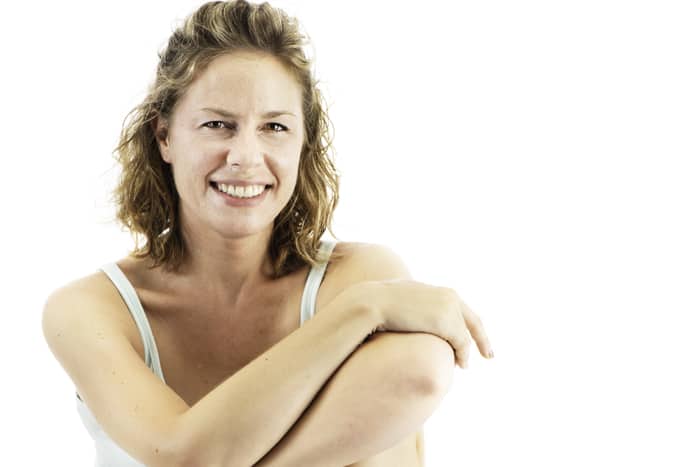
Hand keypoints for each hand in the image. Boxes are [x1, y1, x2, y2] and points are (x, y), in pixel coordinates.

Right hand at [350, 280, 493, 368]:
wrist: (372, 302)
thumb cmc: (377, 303)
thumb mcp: (398, 299)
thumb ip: (408, 304)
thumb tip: (401, 312)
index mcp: (437, 290)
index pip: (460, 306)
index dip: (468, 322)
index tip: (471, 334)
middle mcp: (449, 296)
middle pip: (473, 320)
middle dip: (481, 338)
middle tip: (489, 354)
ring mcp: (450, 309)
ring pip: (466, 336)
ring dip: (466, 352)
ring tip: (463, 365)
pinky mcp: (449, 324)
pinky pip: (461, 344)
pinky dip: (463, 356)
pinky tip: (461, 365)